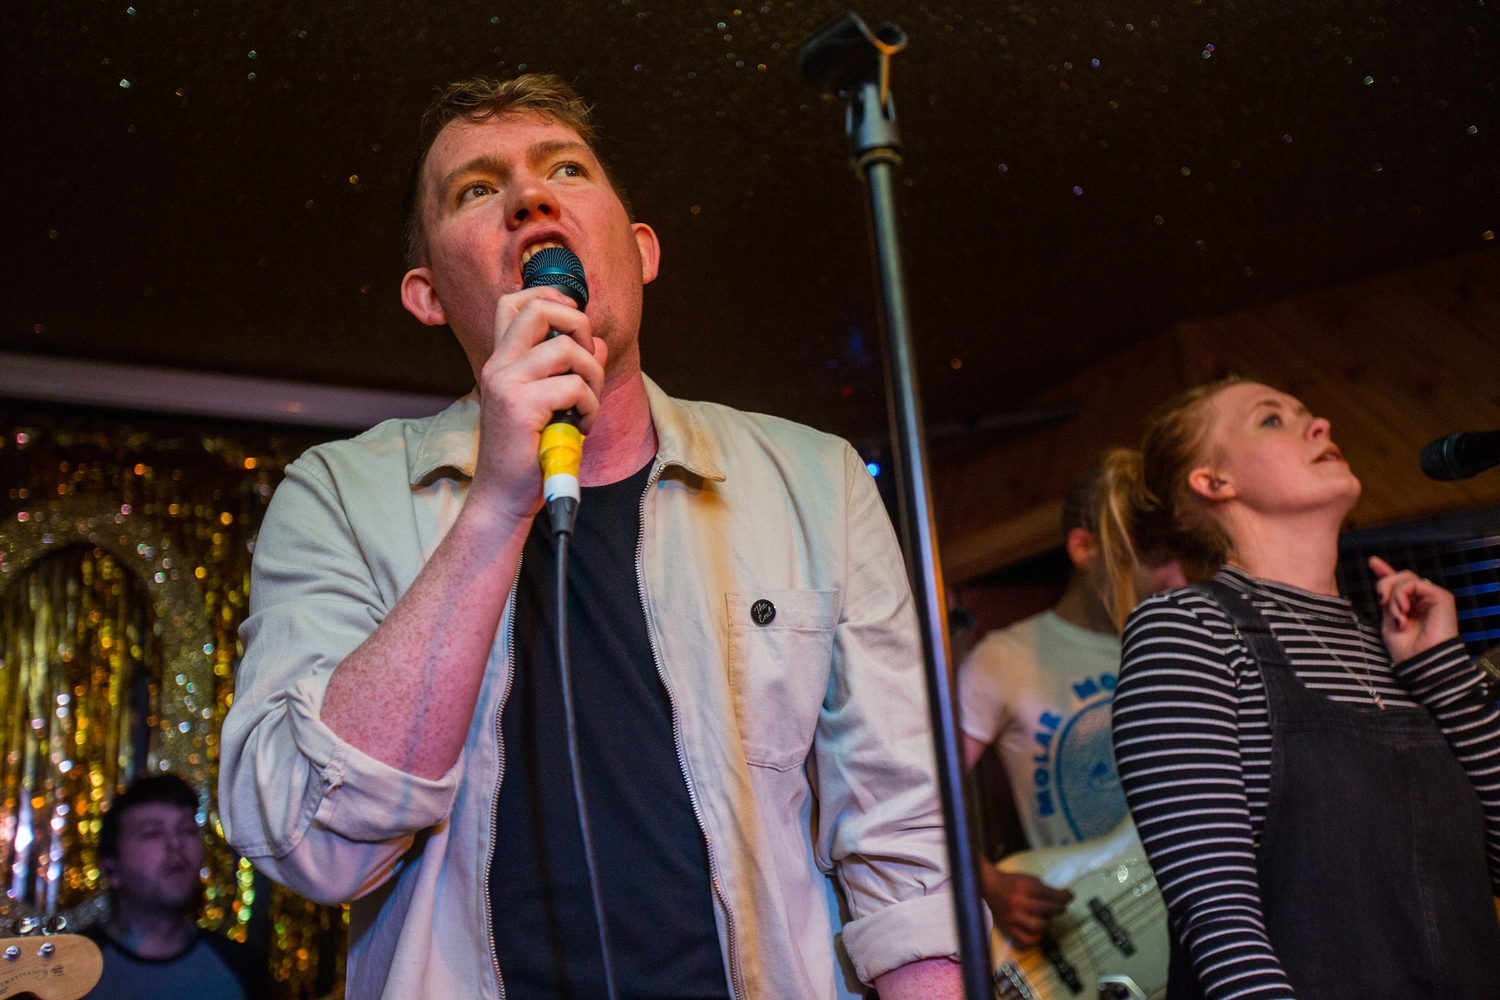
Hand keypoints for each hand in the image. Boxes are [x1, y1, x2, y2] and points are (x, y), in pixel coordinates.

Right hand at [467, 286, 608, 522]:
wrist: (504, 496)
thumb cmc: (528, 452)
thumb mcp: (549, 403)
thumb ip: (570, 369)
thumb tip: (598, 344)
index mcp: (500, 360)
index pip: (515, 302)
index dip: (550, 298)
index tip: (574, 324)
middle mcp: (498, 366)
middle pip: (539, 309)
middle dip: (579, 325)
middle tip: (587, 362)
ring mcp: (506, 384)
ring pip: (566, 349)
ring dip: (592, 375)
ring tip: (586, 405)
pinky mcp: (521, 407)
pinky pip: (575, 387)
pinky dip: (591, 406)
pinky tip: (581, 427)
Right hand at [983, 868, 1073, 948]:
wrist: (989, 887)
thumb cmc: (1011, 882)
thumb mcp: (1028, 878)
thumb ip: (1044, 888)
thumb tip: (1063, 897)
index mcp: (1023, 887)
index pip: (1049, 894)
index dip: (1063, 896)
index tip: (1070, 896)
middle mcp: (1018, 902)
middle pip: (1045, 909)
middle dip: (1058, 909)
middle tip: (1062, 909)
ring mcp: (1013, 916)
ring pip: (1038, 925)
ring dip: (1048, 922)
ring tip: (1049, 918)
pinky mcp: (1008, 928)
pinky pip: (1026, 939)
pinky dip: (1036, 938)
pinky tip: (1040, 932)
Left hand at [1368, 556, 1458, 663]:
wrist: (1421, 663)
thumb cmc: (1405, 650)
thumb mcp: (1389, 621)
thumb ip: (1387, 601)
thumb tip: (1380, 583)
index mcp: (1411, 606)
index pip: (1399, 584)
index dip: (1385, 571)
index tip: (1372, 562)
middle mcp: (1423, 600)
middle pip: (1400, 577)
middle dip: (1385, 584)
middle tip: (1380, 601)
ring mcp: (1433, 598)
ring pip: (1405, 578)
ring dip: (1393, 596)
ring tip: (1397, 616)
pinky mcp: (1442, 597)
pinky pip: (1414, 584)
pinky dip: (1402, 595)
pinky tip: (1403, 611)